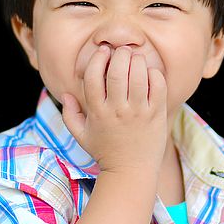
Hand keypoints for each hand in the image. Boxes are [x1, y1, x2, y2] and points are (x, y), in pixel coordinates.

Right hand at [61, 45, 167, 174]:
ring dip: (137, 60)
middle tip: (123, 51)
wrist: (131, 172)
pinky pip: (158, 86)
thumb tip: (65, 93)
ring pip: (139, 75)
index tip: (104, 51)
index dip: (98, 58)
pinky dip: (154, 74)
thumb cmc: (105, 151)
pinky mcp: (156, 114)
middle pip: (118, 72)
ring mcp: (139, 112)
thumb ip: (69, 114)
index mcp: (97, 112)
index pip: (94, 77)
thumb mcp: (81, 135)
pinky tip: (150, 73)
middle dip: (120, 54)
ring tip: (136, 58)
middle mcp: (118, 110)